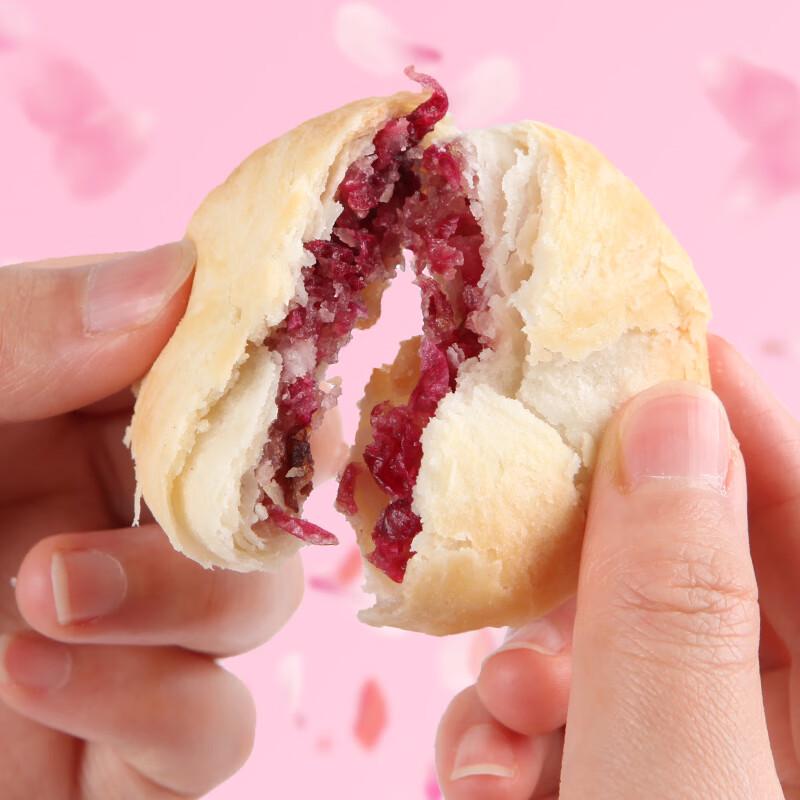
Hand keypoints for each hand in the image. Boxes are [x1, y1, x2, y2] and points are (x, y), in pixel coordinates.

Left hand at [0, 244, 303, 798]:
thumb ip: (21, 329)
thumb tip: (180, 272)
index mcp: (75, 414)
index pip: (211, 373)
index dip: (254, 363)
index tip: (266, 359)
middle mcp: (115, 513)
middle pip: (255, 491)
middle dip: (229, 494)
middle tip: (166, 500)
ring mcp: (131, 629)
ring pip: (255, 604)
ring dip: (193, 598)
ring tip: (50, 591)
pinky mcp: (127, 739)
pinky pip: (212, 729)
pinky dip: (160, 707)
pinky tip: (36, 673)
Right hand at [436, 335, 797, 798]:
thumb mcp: (671, 776)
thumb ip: (671, 607)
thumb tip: (668, 416)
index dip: (738, 422)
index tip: (661, 347)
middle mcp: (769, 732)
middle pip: (687, 573)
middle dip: (593, 550)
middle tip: (528, 494)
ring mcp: (687, 761)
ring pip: (606, 646)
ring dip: (529, 662)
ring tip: (504, 697)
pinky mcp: (609, 785)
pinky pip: (561, 720)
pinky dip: (508, 730)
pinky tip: (486, 768)